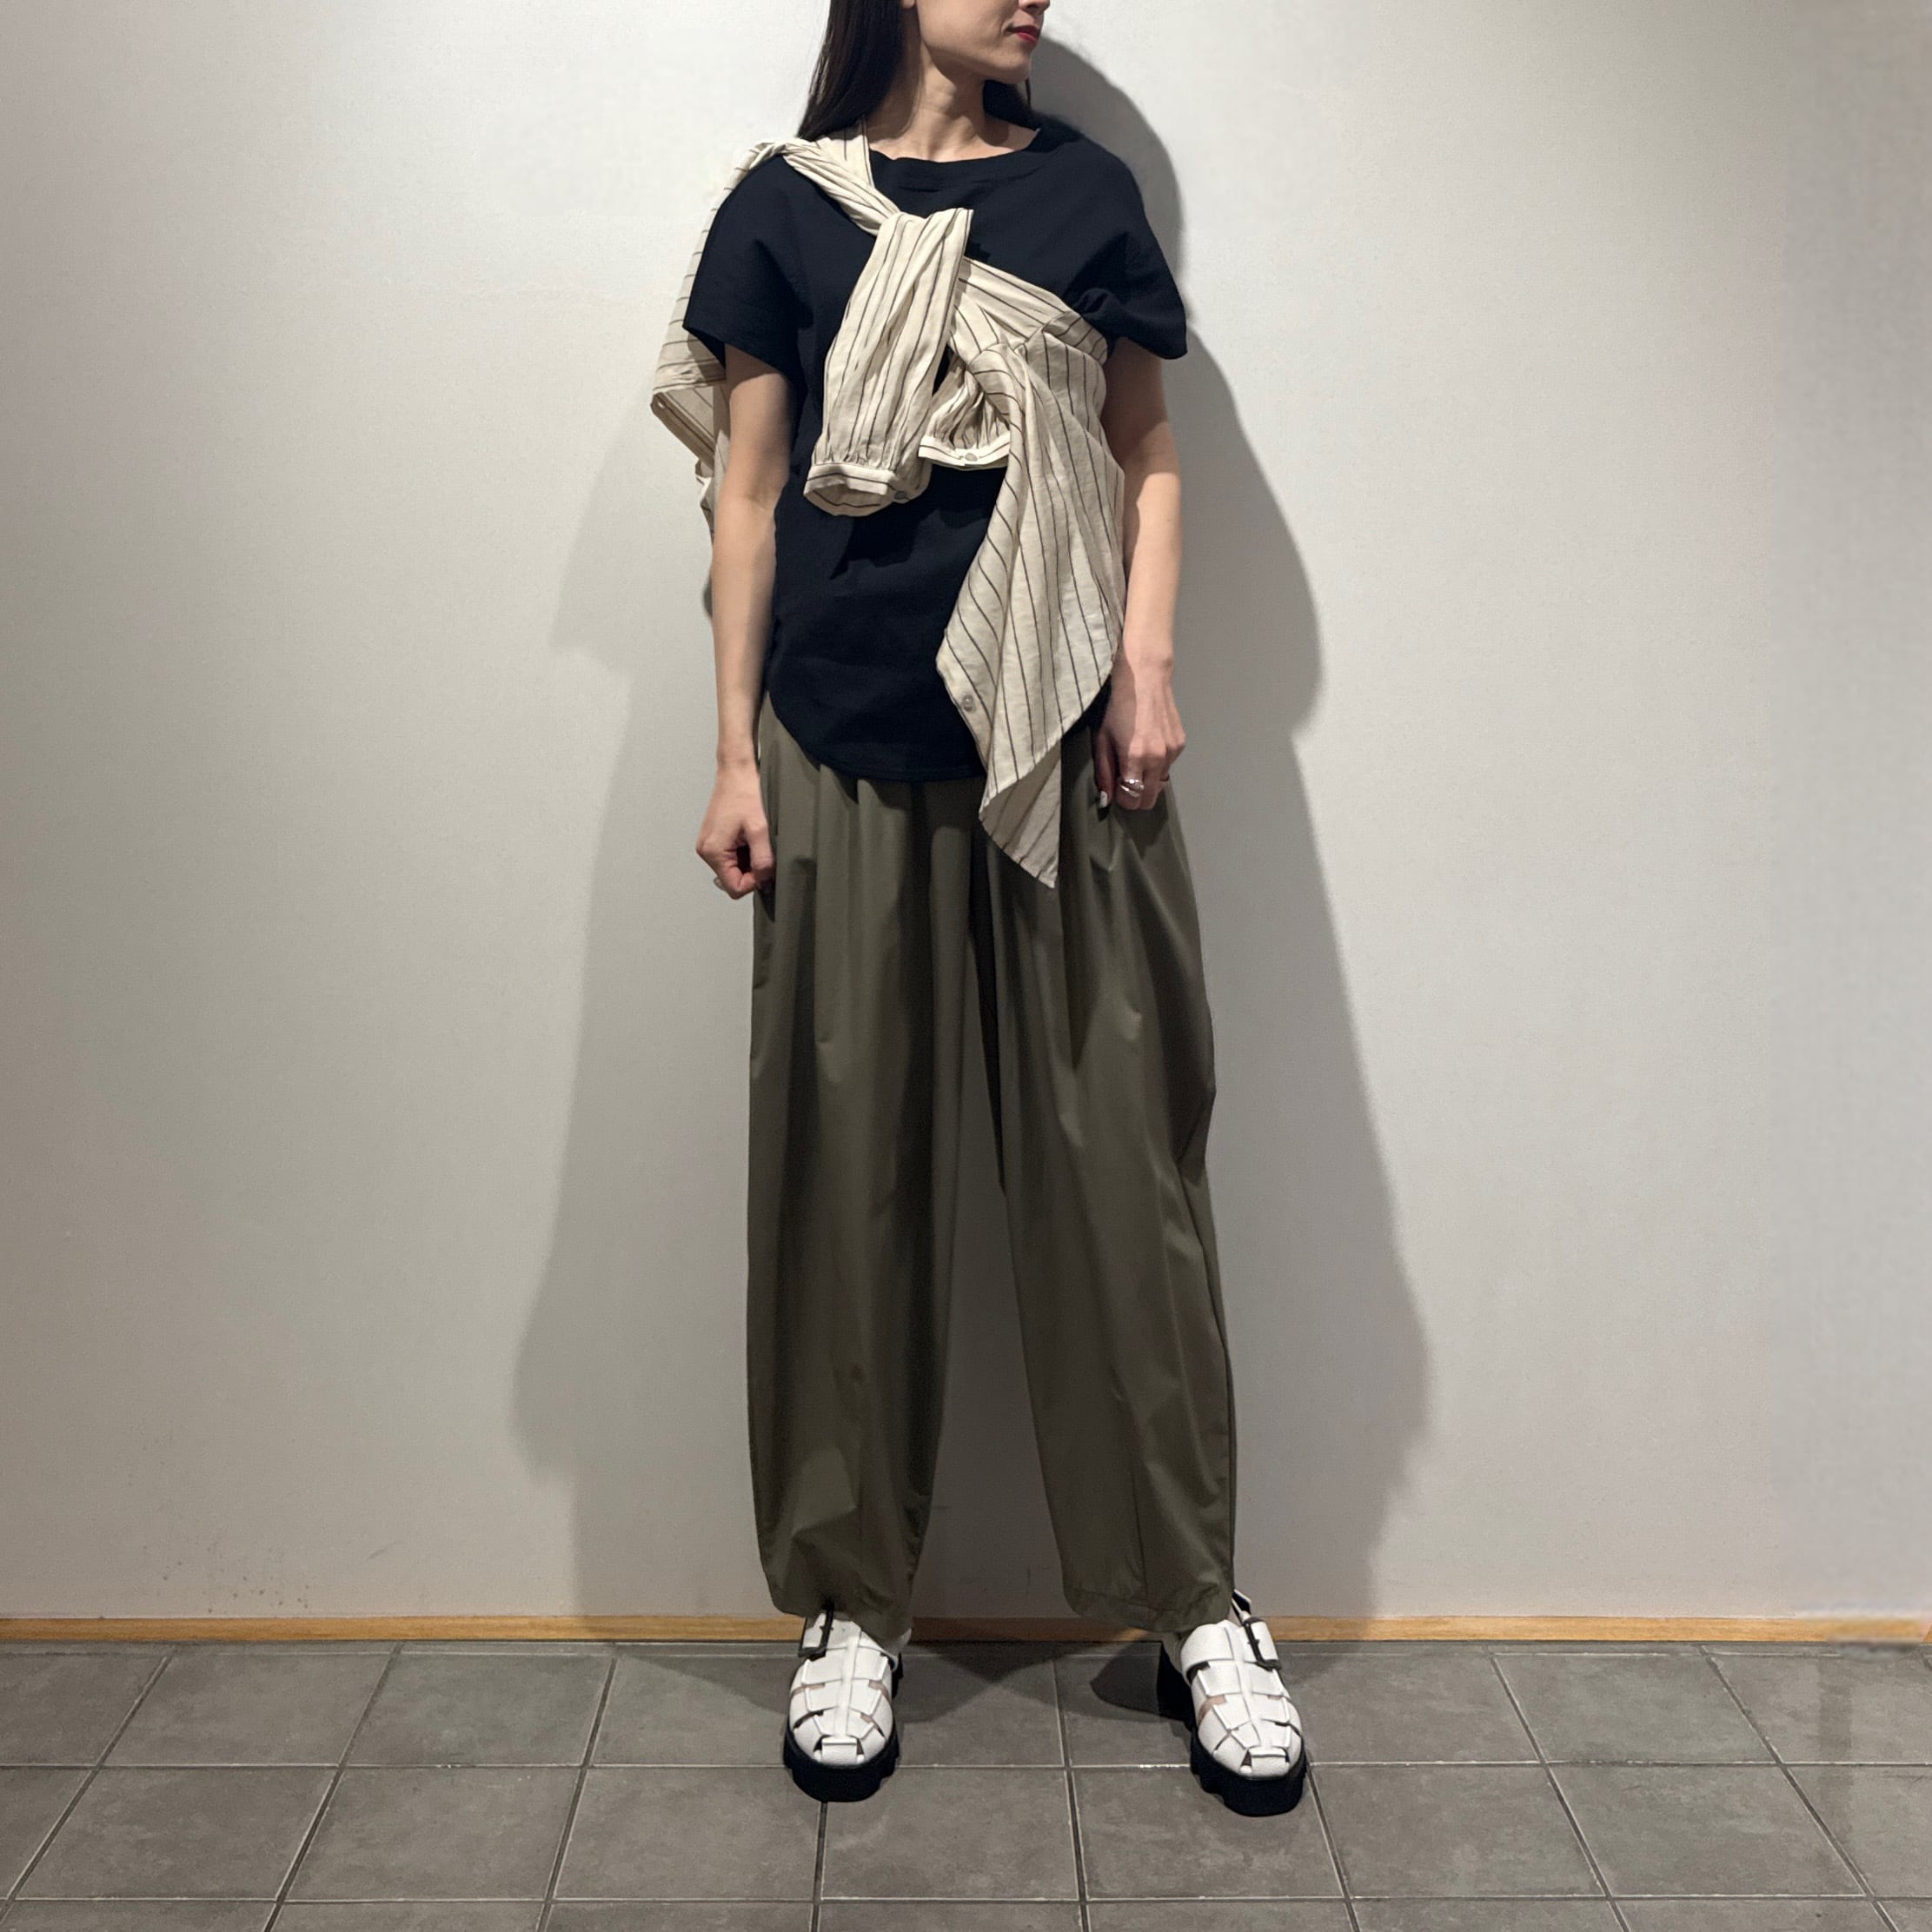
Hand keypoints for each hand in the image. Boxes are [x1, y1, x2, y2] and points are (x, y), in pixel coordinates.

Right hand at [697, 761, 773, 896]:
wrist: (737, 772)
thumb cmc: (745, 793)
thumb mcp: (760, 830)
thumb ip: (763, 860)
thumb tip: (764, 880)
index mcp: (713, 851)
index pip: (734, 888)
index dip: (754, 882)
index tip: (765, 865)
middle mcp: (705, 850)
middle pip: (732, 880)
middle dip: (751, 870)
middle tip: (762, 847)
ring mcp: (708, 844)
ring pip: (733, 869)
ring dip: (748, 860)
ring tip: (755, 838)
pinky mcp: (714, 838)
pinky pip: (731, 857)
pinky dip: (743, 852)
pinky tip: (749, 835)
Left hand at [1092, 657, 1184, 809]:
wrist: (1145, 680)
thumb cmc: (1118, 708)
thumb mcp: (1102, 739)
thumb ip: (1104, 772)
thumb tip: (1107, 798)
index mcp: (1135, 759)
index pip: (1133, 799)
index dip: (1123, 800)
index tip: (1117, 790)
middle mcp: (1157, 759)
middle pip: (1150, 798)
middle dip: (1136, 797)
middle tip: (1126, 781)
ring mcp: (1172, 752)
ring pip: (1160, 782)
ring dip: (1148, 779)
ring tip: (1137, 759)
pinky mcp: (1180, 744)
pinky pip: (1168, 765)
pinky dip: (1158, 764)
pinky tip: (1149, 745)